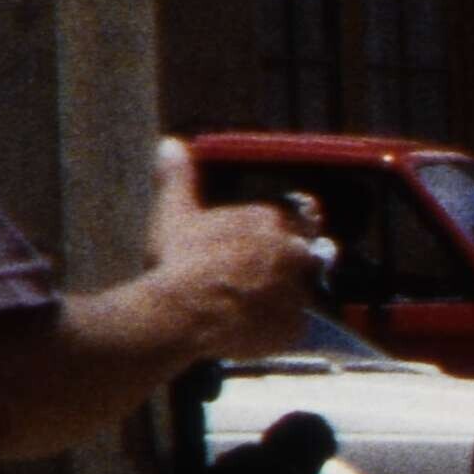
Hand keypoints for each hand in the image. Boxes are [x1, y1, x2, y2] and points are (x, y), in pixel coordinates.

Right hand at [146, 138, 323, 356]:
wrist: (181, 311)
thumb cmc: (178, 261)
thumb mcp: (176, 213)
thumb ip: (179, 178)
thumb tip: (171, 143)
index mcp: (270, 220)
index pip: (288, 225)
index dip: (272, 240)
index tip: (253, 252)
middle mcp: (293, 252)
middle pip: (301, 258)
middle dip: (283, 268)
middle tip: (250, 282)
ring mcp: (300, 290)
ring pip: (300, 293)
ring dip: (281, 299)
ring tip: (247, 308)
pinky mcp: (297, 327)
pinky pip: (294, 328)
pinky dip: (278, 330)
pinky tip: (251, 330)